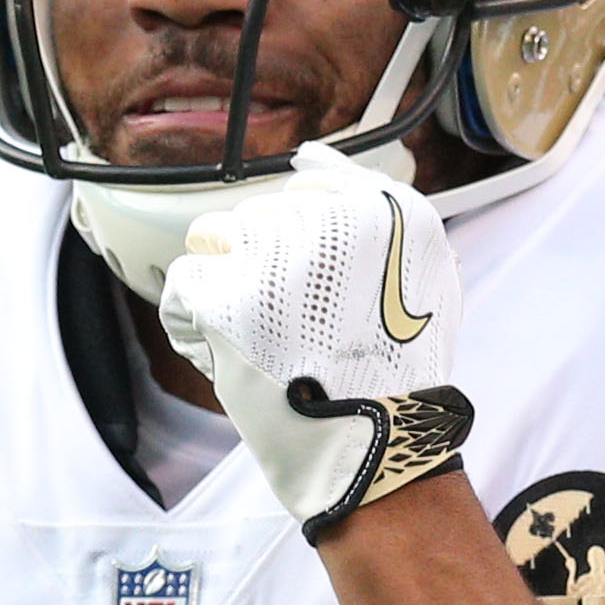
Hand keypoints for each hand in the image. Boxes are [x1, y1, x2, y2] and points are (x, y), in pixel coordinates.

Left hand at [154, 143, 476, 539]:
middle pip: (255, 216)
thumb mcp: (421, 271)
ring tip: (266, 339)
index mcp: (384, 206)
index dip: (303, 250)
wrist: (375, 448)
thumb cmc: (395, 369)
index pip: (307, 187)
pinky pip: (183, 286)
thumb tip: (306, 156)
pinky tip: (239, 355)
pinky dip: (199, 325)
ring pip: (211, 240)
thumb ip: (370, 205)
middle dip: (262, 270)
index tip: (320, 294)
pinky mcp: (225, 295)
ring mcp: (273, 254)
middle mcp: (329, 218)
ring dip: (227, 289)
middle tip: (299, 330)